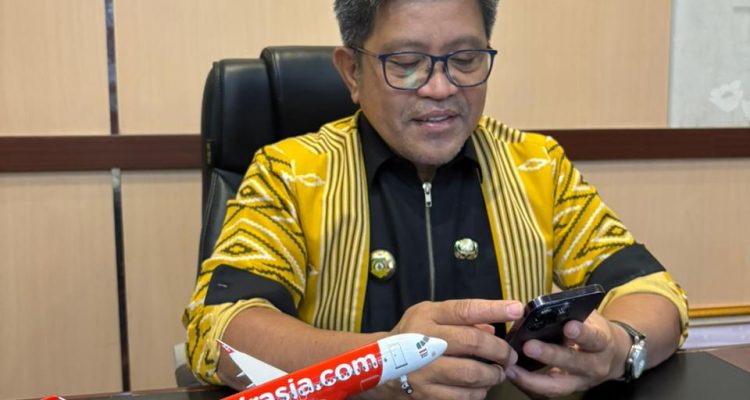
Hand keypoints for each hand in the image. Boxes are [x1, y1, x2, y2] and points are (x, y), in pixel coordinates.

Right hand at [385, 299, 523, 398]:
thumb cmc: (410, 335)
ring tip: (498, 372)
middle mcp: (424, 341)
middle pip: (472, 343)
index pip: (464, 310)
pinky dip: (478, 392)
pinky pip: (462, 397)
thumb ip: (460, 319)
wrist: (376, 364)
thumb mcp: (429, 315)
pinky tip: (480, 387)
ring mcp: (423, 370)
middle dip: (500, 350)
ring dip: (493, 374)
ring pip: (470, 374)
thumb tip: (492, 329)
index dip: (493, 309)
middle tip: (509, 356)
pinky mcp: (425, 394)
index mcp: (427, 316)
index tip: (516, 309)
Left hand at [505, 310, 630, 397]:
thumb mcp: (591, 319)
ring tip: (511, 369)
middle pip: (573, 363)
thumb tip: (544, 307)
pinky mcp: (569, 390)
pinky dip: (530, 385)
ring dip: (532, 379)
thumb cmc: (596, 331)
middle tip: (529, 346)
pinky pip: (548, 392)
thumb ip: (572, 314)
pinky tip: (513, 376)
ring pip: (558, 386)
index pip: (593, 338)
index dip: (581, 333)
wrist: (616, 357)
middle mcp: (595, 365)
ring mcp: (582, 381)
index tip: (568, 326)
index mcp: (602, 343)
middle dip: (550, 355)